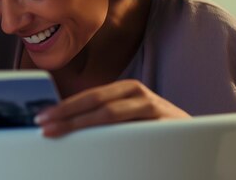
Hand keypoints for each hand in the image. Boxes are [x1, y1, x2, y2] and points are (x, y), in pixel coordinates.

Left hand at [35, 79, 189, 137]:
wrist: (193, 140)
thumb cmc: (153, 130)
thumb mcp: (126, 119)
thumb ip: (103, 118)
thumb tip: (63, 122)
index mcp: (124, 90)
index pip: (88, 96)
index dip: (64, 106)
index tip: (42, 117)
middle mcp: (137, 92)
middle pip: (95, 101)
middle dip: (66, 113)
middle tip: (44, 124)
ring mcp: (151, 106)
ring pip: (110, 113)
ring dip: (81, 123)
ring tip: (59, 132)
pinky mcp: (164, 123)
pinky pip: (132, 129)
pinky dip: (110, 137)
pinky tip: (93, 144)